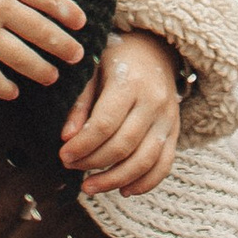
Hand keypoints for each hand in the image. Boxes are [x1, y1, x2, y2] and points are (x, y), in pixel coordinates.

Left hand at [59, 30, 181, 198]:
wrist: (155, 47)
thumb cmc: (116, 57)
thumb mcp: (93, 68)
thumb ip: (80, 102)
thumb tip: (67, 138)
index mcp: (130, 82)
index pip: (105, 123)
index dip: (82, 145)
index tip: (63, 155)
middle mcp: (154, 101)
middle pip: (124, 145)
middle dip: (93, 163)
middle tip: (70, 168)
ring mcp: (168, 118)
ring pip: (145, 160)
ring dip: (115, 180)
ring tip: (90, 187)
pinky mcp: (175, 130)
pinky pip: (164, 164)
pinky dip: (145, 183)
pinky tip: (124, 190)